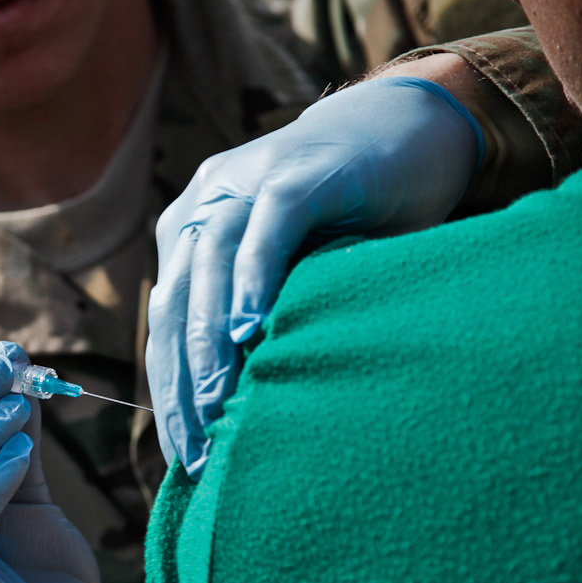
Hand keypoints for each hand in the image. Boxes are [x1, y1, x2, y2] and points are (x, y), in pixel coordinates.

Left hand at [148, 75, 483, 477]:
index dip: (171, 388)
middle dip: (183, 381)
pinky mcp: (299, 171)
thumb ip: (265, 320)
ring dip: (210, 343)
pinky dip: (253, 277)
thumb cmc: (356, 217)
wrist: (412, 126)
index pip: (169, 321)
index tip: (184, 455)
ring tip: (214, 407)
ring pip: (211, 267)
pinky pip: (267, 228)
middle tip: (198, 450)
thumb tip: (244, 413)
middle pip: (177, 301)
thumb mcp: (297, 274)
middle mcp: (208, 203)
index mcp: (195, 230)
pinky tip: (249, 329)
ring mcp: (249, 180)